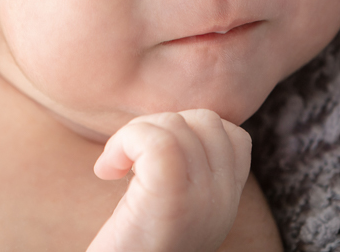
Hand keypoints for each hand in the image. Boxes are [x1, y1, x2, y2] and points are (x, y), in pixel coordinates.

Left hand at [86, 109, 251, 251]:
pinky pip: (158, 142)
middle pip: (207, 122)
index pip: (233, 137)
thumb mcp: (165, 218)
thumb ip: (181, 181)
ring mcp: (201, 205)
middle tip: (127, 162)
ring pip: (179, 126)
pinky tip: (105, 171)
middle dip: (160, 126)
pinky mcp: (170, 203)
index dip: (189, 132)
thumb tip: (167, 127)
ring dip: (136, 135)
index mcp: (224, 209)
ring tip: (113, 168)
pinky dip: (125, 142)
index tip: (150, 161)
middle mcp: (223, 207)